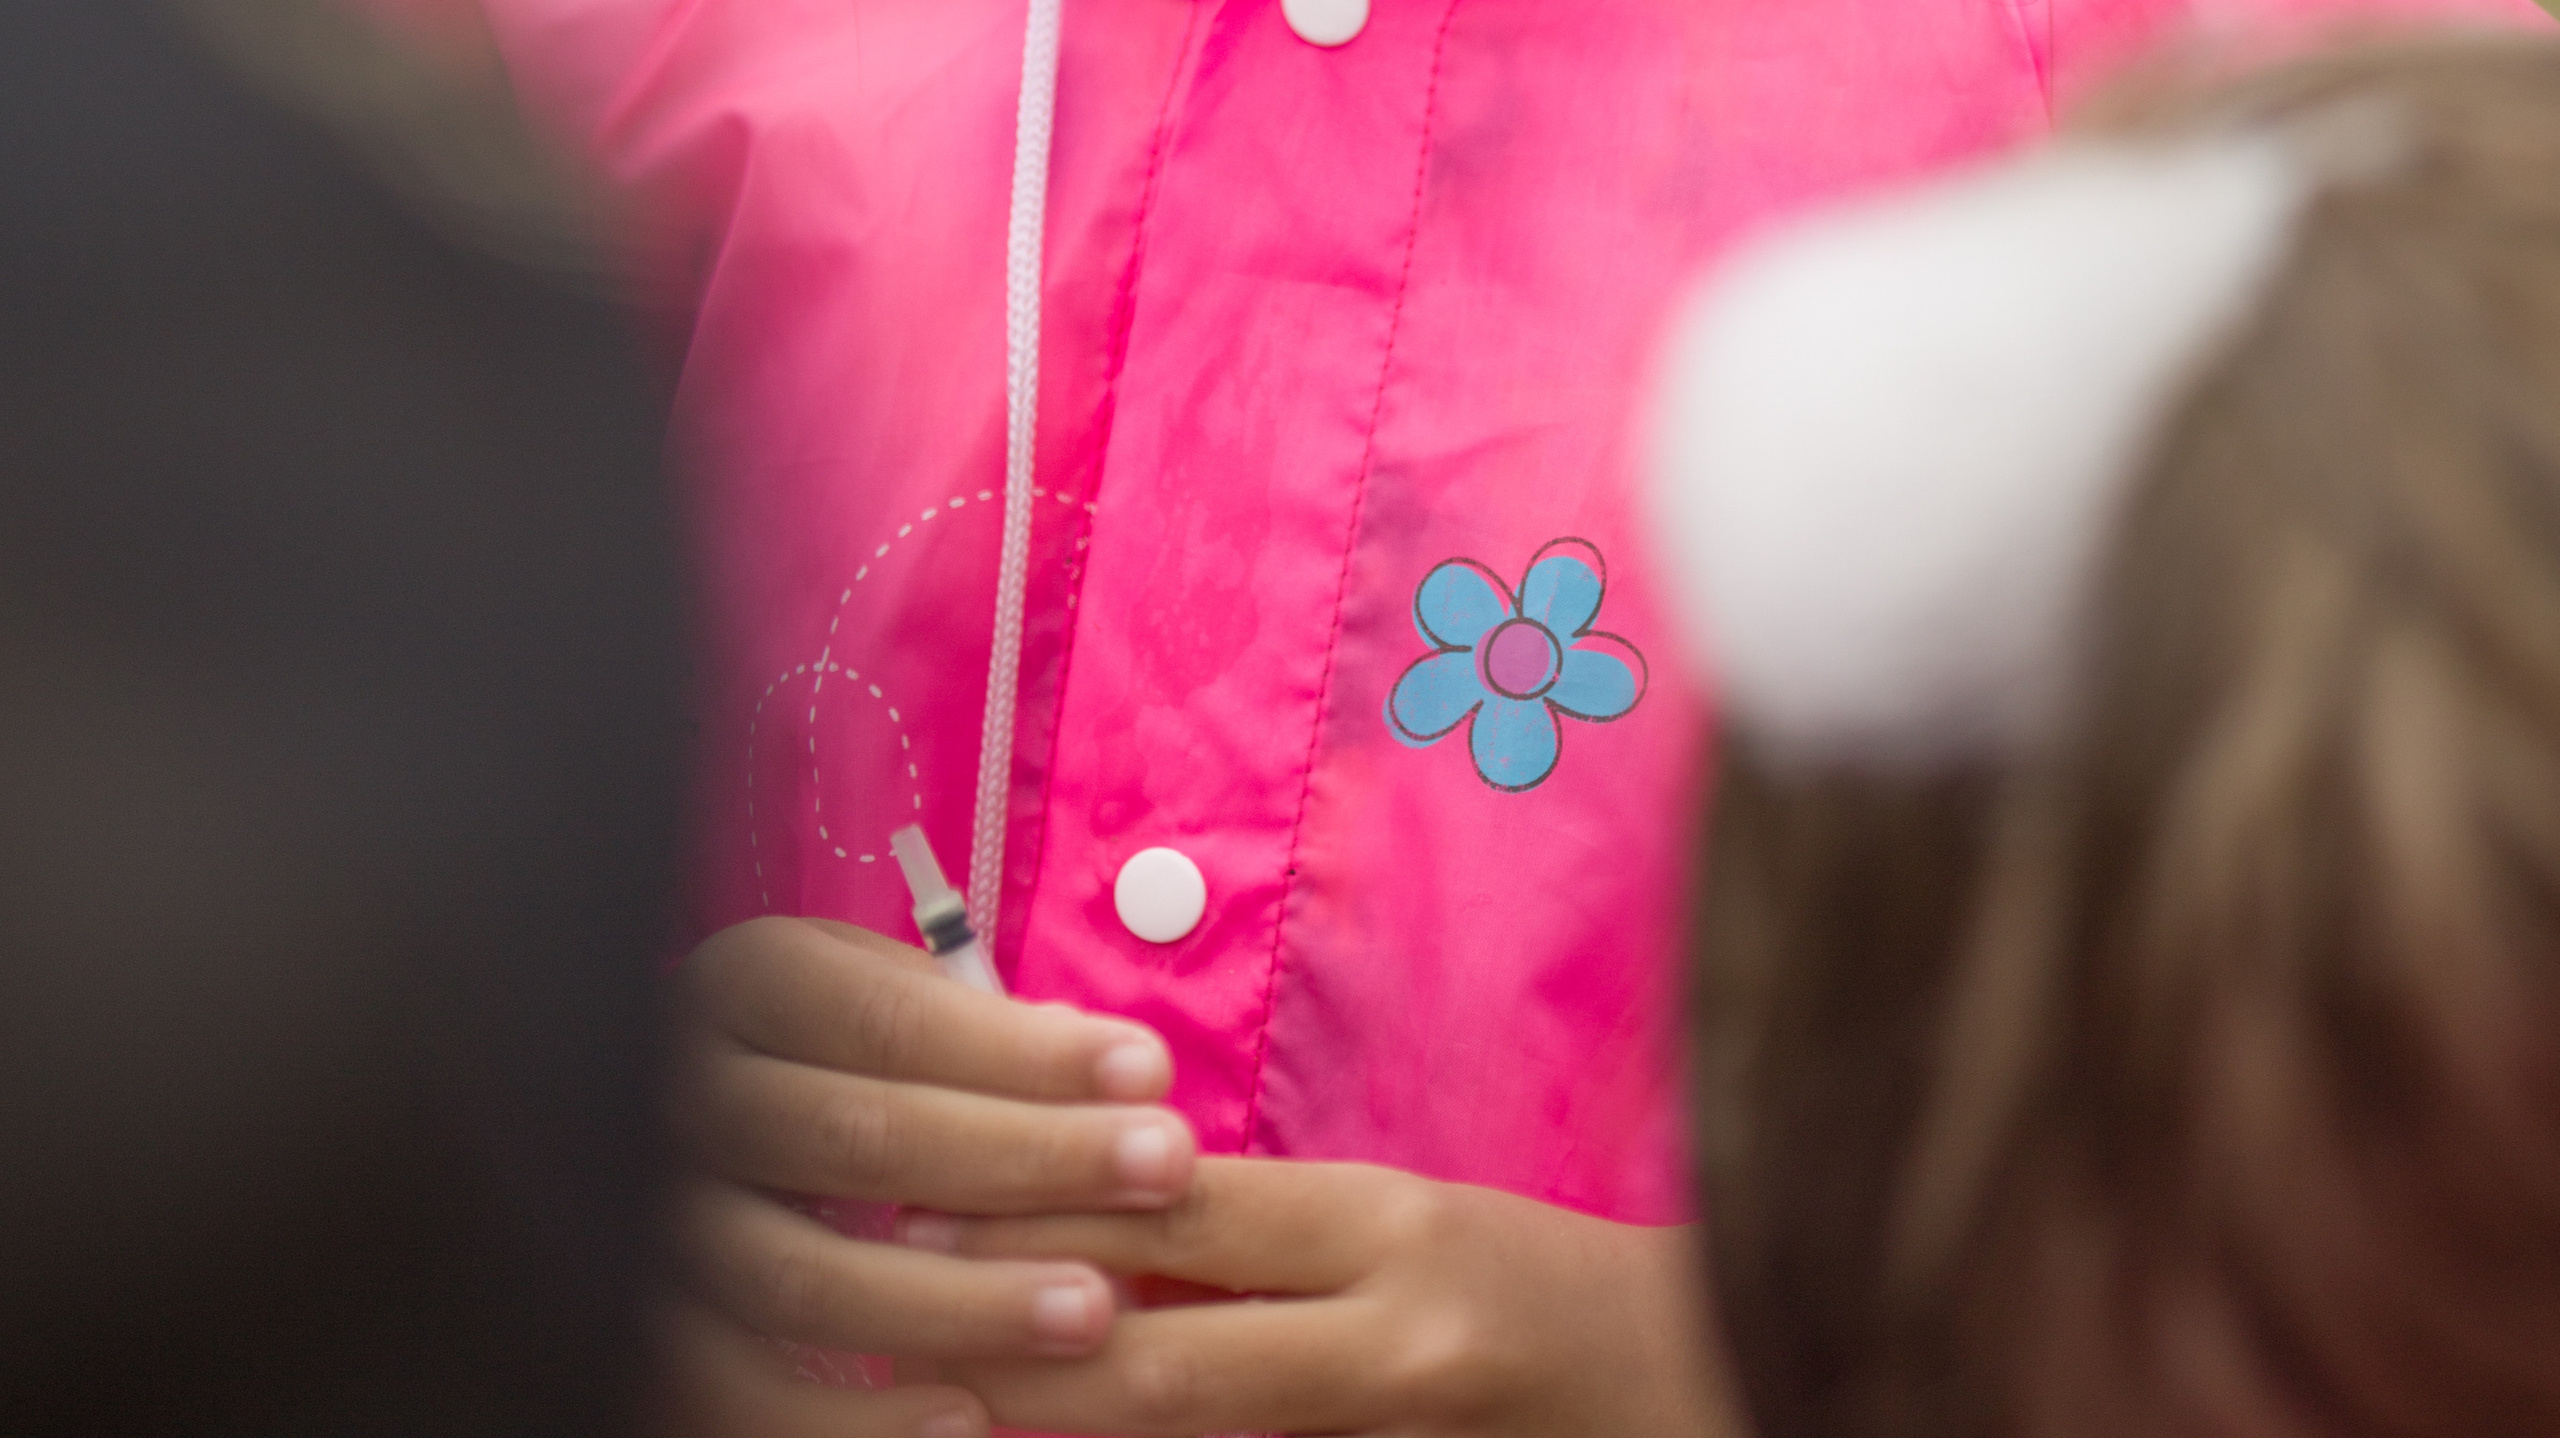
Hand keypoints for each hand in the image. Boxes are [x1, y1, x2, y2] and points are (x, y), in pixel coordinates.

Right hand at [665, 917, 1197, 1429]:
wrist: (677, 1136)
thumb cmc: (813, 1060)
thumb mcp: (867, 997)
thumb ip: (969, 1028)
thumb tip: (1113, 1066)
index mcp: (746, 987)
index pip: (890, 1020)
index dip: (1023, 1052)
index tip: (1147, 1072)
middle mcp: (685, 1101)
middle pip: (859, 1139)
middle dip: (1026, 1159)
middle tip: (1158, 1173)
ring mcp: (658, 1228)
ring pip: (804, 1278)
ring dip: (962, 1301)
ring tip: (1091, 1311)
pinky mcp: (652, 1340)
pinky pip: (743, 1399)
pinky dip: (856, 1425)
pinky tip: (970, 1421)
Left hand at [906, 1158, 1738, 1435]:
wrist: (1701, 1388)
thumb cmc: (1546, 1297)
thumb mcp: (1413, 1229)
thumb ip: (1270, 1238)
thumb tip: (1103, 1223)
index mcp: (1392, 1233)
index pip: (1190, 1213)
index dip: (1054, 1213)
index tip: (938, 1210)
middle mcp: (1393, 1342)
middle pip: (1173, 1366)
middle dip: (1032, 1360)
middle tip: (916, 1338)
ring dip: (1086, 1426)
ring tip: (970, 1409)